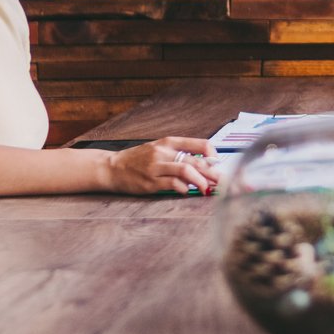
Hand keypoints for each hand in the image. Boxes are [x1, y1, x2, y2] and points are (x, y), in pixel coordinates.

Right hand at [102, 138, 218, 195]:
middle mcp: (163, 153)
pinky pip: (173, 184)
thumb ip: (178, 154)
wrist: (111, 168)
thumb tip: (204, 164)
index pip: (199, 143)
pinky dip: (184, 189)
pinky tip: (186, 191)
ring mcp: (156, 167)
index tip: (217, 163)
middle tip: (222, 182)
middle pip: (195, 160)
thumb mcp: (158, 149)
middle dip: (212, 173)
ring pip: (186, 171)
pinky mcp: (150, 182)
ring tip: (206, 189)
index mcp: (168, 142)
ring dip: (200, 181)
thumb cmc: (138, 160)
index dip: (212, 154)